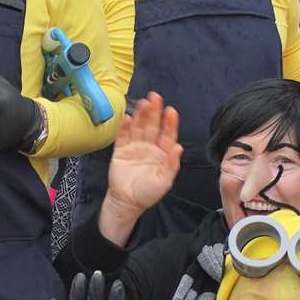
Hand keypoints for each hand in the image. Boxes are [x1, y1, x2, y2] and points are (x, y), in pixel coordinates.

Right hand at [106, 93, 181, 214]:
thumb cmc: (148, 193)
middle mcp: (149, 147)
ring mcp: (134, 147)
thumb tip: (178, 147)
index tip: (171, 111)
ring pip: (138, 127)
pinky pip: (122, 137)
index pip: (167, 134)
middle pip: (152, 126)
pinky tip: (127, 117)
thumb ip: (172, 164)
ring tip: (143, 103)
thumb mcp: (164, 181)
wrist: (127, 202)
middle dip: (154, 112)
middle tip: (155, 97)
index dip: (169, 122)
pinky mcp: (120, 151)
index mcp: (162, 153)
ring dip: (140, 115)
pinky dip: (124, 127)